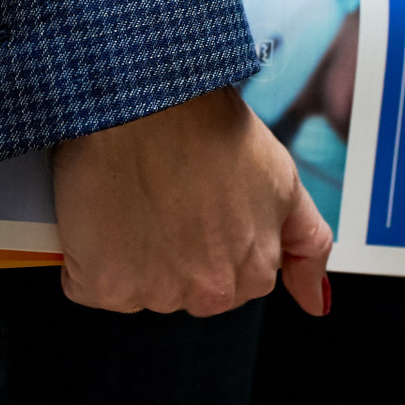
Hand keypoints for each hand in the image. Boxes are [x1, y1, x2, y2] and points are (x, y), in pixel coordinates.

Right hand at [52, 87, 333, 316]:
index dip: (205, 240)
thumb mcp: (281, 179)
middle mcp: (208, 294)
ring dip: (126, 254)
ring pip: (134, 289)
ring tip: (131, 197)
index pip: (226, 281)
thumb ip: (307, 244)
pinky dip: (87, 255)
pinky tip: (99, 212)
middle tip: (162, 196)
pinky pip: (87, 283)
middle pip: (181, 291)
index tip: (192, 204)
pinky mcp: (102, 284)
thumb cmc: (209, 126)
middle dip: (170, 253)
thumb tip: (318, 306)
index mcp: (254, 273)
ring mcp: (153, 293)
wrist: (148, 98)